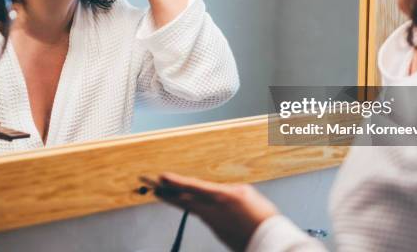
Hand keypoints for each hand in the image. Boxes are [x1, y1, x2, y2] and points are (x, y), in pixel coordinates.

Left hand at [154, 172, 278, 251]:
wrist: (269, 239)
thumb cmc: (261, 215)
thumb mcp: (244, 192)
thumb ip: (224, 190)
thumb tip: (213, 194)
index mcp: (221, 196)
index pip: (192, 187)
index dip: (175, 181)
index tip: (161, 177)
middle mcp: (212, 210)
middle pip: (182, 199)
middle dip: (164, 191)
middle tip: (148, 184)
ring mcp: (212, 222)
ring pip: (189, 206)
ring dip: (174, 197)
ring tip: (160, 190)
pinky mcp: (215, 230)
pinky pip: (201, 214)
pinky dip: (192, 205)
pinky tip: (186, 201)